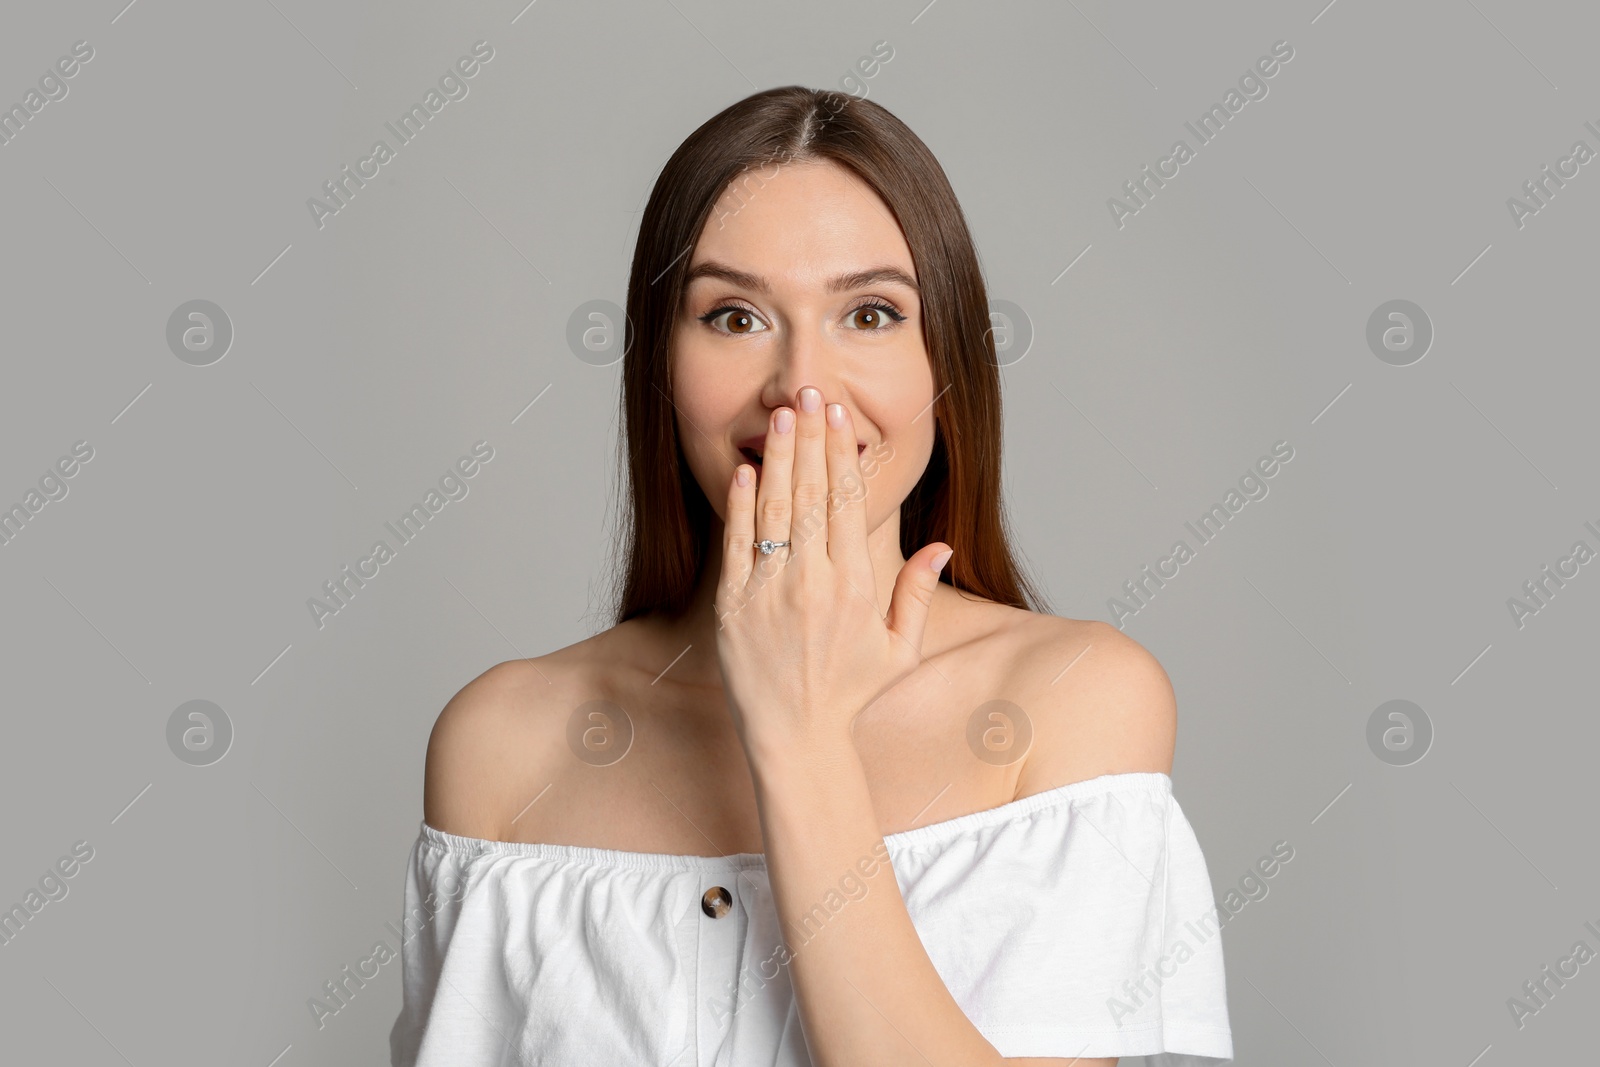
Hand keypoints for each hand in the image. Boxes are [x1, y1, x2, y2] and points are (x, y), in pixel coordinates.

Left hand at [714, 386, 952, 762]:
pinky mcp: (733, 606)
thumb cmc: (849, 693)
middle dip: (812, 440)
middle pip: (812, 495)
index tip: (840, 416)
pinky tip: (746, 470)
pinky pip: (737, 546)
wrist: (795, 737)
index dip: (843, 453)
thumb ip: (916, 592)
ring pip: (775, 511)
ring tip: (782, 415)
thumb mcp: (898, 648)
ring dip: (780, 459)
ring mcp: (769, 593)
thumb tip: (941, 544)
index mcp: (855, 587)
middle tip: (810, 394)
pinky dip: (741, 506)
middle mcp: (812, 584)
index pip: (848, 503)